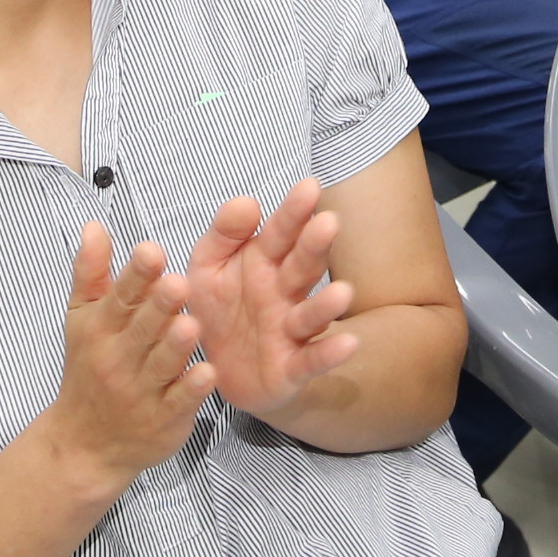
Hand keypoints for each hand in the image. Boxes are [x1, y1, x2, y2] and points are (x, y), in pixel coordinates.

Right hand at [46, 223, 214, 494]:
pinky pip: (178, 402)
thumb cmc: (89, 371)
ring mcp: (141, 391)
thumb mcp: (82, 320)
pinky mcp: (163, 419)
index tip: (151, 251)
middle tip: (178, 283)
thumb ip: (91, 273)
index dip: (136, 275)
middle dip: (159, 306)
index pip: (120, 297)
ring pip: (161, 364)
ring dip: (175, 346)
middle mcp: (119, 358)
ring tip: (191, 325)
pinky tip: (208, 373)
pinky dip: (191, 389)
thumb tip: (94, 225)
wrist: (84, 444)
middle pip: (142, 328)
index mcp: (102, 328)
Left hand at [179, 181, 360, 419]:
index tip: (309, 185)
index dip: (294, 211)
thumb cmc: (220, 308)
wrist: (219, 371)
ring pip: (312, 313)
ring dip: (327, 304)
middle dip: (314, 246)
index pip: (281, 231)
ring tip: (343, 293)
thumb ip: (223, 234)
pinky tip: (349, 344)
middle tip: (328, 223)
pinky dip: (330, 354)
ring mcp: (290, 329)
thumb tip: (247, 201)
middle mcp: (284, 291)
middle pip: (302, 265)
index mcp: (263, 262)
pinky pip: (312, 360)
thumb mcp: (208, 267)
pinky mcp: (292, 368)